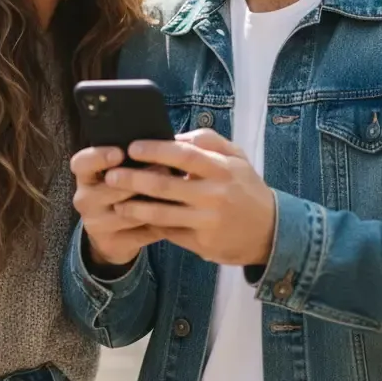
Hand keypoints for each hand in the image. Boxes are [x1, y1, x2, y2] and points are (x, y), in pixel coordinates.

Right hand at [70, 146, 165, 271]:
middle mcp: (85, 199)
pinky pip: (140, 233)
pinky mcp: (112, 243)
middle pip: (110, 188)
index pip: (81, 163)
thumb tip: (160, 143)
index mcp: (85, 177)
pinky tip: (176, 215)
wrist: (111, 234)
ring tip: (175, 190)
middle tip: (164, 167)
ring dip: (153, 202)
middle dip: (139, 179)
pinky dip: (160, 223)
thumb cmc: (119, 191)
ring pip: (128, 212)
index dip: (98, 156)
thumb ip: (130, 161)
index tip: (120, 152)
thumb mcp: (116, 173)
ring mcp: (96, 224)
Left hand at [107, 130, 276, 267]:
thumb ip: (207, 141)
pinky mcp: (202, 244)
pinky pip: (170, 233)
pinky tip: (135, 219)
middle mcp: (215, 195)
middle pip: (166, 186)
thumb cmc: (246, 187)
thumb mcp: (236, 157)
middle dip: (134, 179)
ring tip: (116, 202)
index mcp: (223, 170)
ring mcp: (207, 222)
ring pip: (162, 214)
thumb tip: (172, 136)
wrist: (270, 231)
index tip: (133, 147)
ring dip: (135, 207)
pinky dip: (150, 225)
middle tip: (111, 175)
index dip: (156, 150)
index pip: (185, 155)